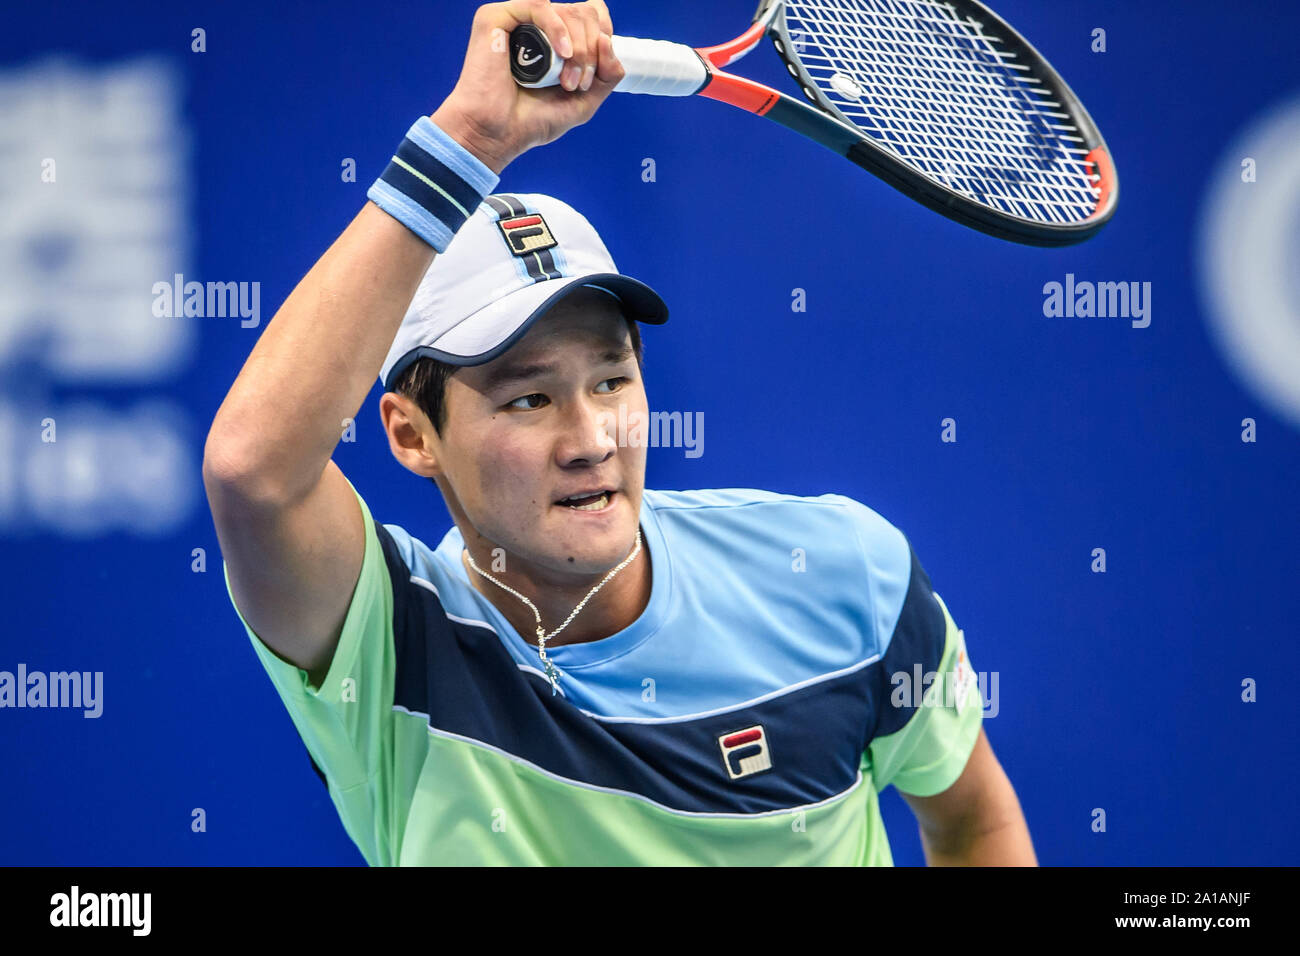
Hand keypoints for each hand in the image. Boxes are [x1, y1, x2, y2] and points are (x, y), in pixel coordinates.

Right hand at [430, 0, 623, 173]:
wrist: (496, 134)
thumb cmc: (530, 122)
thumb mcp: (583, 102)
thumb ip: (607, 75)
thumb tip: (607, 41)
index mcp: (554, 39)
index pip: (590, 15)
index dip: (604, 33)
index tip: (602, 66)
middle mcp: (537, 26)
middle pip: (583, 13)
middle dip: (591, 51)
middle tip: (578, 85)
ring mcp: (517, 20)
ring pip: (567, 11)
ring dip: (578, 49)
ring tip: (568, 82)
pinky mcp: (496, 18)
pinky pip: (539, 5)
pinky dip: (558, 29)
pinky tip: (563, 54)